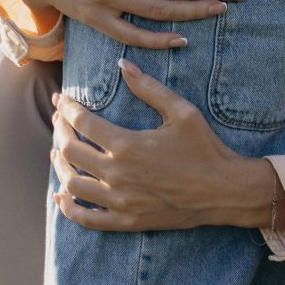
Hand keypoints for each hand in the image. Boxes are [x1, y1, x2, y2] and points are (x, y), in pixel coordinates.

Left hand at [51, 62, 282, 232]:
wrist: (225, 191)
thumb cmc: (205, 148)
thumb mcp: (182, 111)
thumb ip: (149, 87)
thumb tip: (122, 64)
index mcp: (128, 145)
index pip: (82, 122)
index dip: (67, 108)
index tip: (62, 99)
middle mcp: (117, 174)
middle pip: (70, 151)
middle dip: (59, 130)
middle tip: (60, 120)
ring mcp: (119, 200)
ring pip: (71, 184)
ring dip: (59, 165)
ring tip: (59, 152)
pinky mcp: (126, 220)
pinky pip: (86, 218)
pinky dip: (68, 207)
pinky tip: (61, 196)